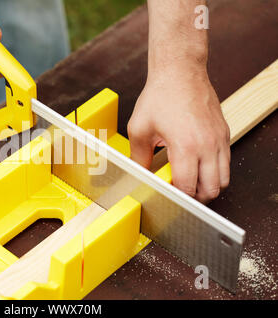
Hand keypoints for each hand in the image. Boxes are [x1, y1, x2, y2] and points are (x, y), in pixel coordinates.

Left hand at [127, 66, 230, 202]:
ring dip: (208, 186)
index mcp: (186, 146)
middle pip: (212, 189)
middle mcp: (208, 145)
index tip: (167, 196)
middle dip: (195, 197)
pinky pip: (226, 162)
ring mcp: (220, 140)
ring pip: (224, 179)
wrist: (180, 72)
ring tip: (189, 181)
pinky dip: (215, 171)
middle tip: (179, 193)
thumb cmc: (160, 96)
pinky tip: (197, 165)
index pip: (188, 187)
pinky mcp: (224, 133)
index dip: (177, 197)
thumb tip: (139, 175)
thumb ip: (139, 157)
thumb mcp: (140, 129)